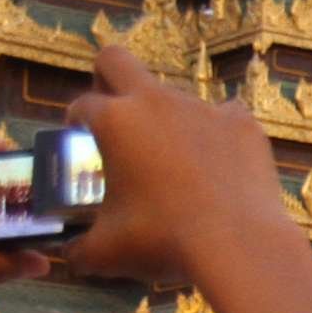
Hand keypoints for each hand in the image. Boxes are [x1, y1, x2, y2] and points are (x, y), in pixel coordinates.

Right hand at [52, 46, 311, 288]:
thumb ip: (78, 248)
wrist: (238, 246)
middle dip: (105, 80)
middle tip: (111, 117)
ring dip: (165, 122)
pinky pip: (222, 117)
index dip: (74, 125)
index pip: (81, 106)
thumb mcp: (105, 252)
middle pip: (114, 60)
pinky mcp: (242, 123)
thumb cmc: (163, 243)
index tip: (79, 145)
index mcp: (115, 120)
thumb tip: (69, 253)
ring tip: (173, 167)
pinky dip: (214, 136)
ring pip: (173, 97)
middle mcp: (156, 101)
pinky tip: (216, 166)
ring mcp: (203, 107)